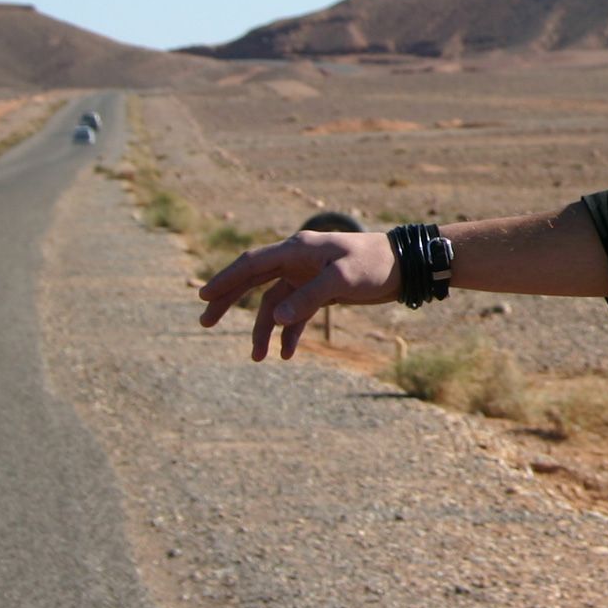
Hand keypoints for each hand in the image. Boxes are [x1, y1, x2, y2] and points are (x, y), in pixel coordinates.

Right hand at [197, 230, 398, 360]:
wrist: (405, 266)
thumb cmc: (374, 265)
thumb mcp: (342, 280)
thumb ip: (308, 298)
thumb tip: (275, 319)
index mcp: (297, 249)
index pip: (252, 264)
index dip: (225, 280)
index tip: (203, 297)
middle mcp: (298, 260)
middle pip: (254, 281)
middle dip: (229, 302)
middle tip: (205, 322)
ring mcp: (308, 275)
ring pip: (275, 303)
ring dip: (265, 329)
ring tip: (258, 357)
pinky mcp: (321, 290)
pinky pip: (296, 312)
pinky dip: (290, 331)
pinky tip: (287, 353)